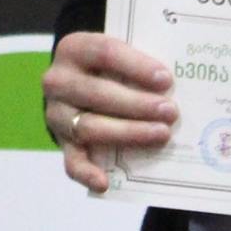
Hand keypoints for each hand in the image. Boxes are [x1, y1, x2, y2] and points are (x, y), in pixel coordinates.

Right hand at [42, 31, 177, 193]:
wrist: (76, 80)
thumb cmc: (109, 64)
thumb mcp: (119, 52)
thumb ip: (139, 62)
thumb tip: (174, 83)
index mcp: (74, 48)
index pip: (105, 52)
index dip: (136, 66)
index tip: (166, 80)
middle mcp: (58, 80)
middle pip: (98, 94)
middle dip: (138, 105)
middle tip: (170, 112)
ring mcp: (57, 114)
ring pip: (90, 127)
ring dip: (128, 133)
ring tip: (161, 134)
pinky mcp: (61, 141)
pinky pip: (71, 161)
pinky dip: (87, 173)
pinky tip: (105, 182)